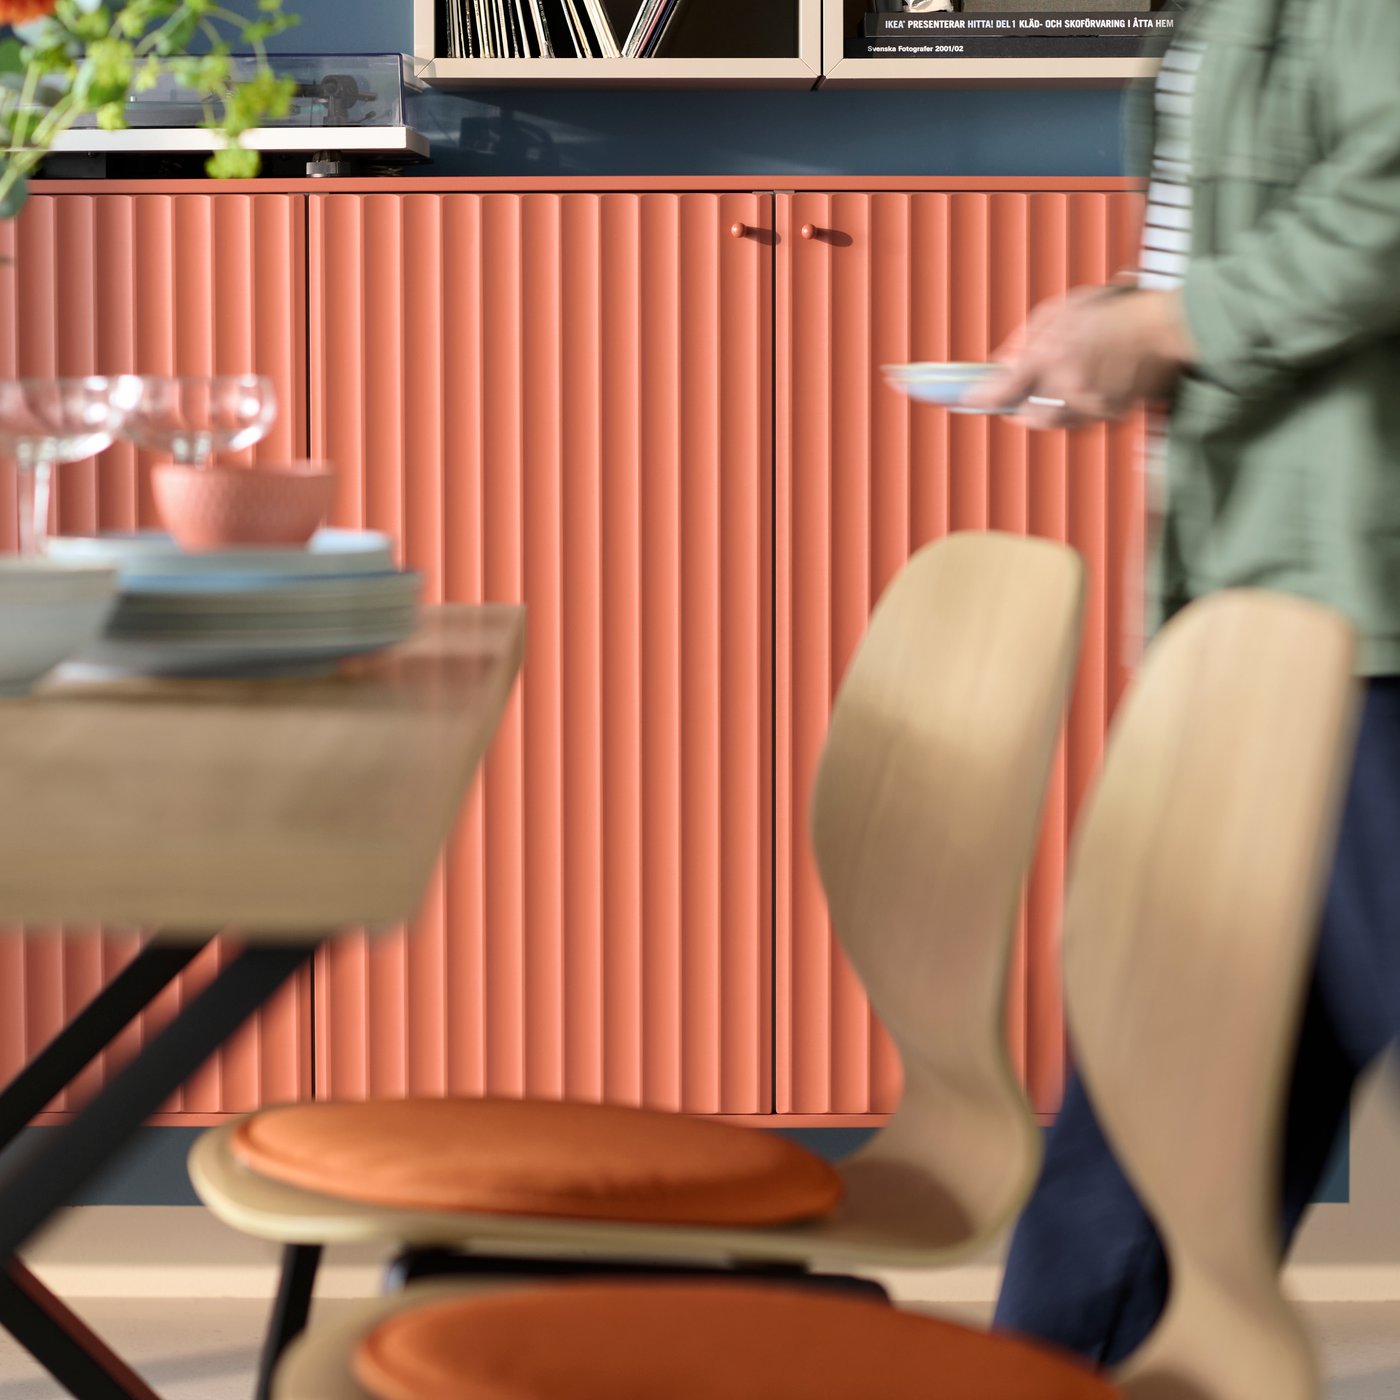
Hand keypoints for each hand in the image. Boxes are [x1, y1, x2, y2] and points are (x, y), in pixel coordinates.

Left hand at [965, 286, 1196, 429]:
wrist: (1164, 328)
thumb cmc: (1112, 312)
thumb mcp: (1061, 311)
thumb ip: (1025, 339)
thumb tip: (998, 364)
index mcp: (1053, 354)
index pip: (1004, 389)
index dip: (980, 398)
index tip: (966, 400)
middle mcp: (1070, 384)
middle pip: (1027, 418)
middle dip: (1017, 412)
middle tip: (1012, 403)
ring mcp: (1091, 403)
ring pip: (1054, 422)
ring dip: (1046, 411)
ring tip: (1055, 389)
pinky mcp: (1110, 415)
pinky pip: (1080, 421)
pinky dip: (1074, 410)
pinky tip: (1083, 389)